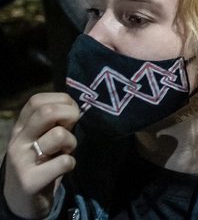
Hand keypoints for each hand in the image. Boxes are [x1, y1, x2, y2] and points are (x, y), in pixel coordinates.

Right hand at [3, 94, 79, 218]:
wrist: (21, 200)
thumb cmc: (40, 162)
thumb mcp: (41, 138)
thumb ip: (54, 122)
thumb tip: (76, 105)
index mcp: (21, 127)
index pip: (37, 100)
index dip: (61, 101)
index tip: (69, 114)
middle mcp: (18, 140)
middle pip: (46, 111)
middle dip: (70, 115)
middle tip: (72, 129)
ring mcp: (21, 160)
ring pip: (58, 135)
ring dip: (72, 142)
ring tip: (66, 151)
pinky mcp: (30, 180)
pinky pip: (63, 162)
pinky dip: (70, 163)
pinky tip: (63, 168)